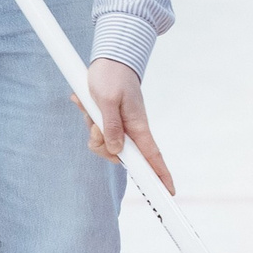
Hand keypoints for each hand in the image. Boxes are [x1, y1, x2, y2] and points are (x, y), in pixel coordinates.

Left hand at [73, 58, 173, 192]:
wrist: (109, 59)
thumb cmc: (112, 76)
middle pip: (119, 156)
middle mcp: (132, 130)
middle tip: (95, 125)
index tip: (168, 192)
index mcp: (138, 125)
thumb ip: (111, 126)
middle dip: (103, 147)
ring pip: (105, 145)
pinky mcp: (110, 122)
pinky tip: (84, 104)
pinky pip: (97, 133)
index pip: (153, 156)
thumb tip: (116, 150)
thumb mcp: (107, 100)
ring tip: (89, 108)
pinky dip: (89, 122)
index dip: (161, 175)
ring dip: (93, 130)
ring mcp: (121, 127)